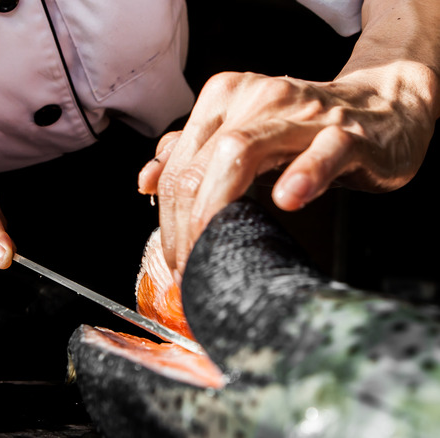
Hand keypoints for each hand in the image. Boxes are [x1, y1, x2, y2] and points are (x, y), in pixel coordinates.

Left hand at [138, 68, 435, 280]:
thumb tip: (146, 180)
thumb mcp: (242, 136)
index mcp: (224, 98)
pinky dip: (303, 174)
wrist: (382, 106)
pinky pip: (322, 150)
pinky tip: (287, 198)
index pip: (178, 165)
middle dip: (186, 226)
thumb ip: (193, 154)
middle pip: (199, 165)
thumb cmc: (306, 127)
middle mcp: (256, 98)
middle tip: (190, 267)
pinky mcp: (348, 132)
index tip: (174, 256)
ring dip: (217, 210)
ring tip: (214, 249)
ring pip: (240, 153)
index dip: (168, 218)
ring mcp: (301, 113)